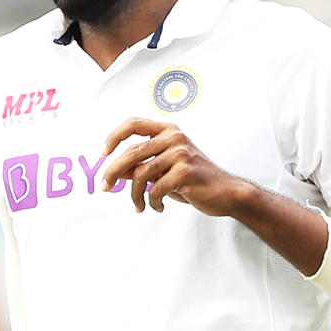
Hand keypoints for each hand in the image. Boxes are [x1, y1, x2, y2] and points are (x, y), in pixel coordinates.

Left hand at [102, 117, 251, 215]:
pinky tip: (157, 207)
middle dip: (112, 171)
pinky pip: (155, 188)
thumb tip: (112, 172)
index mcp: (168, 130)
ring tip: (139, 205)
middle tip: (104, 187)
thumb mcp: (163, 170)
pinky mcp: (185, 171)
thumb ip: (140, 167)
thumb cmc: (193, 181)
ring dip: (134, 194)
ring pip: (140, 174)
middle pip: (131, 152)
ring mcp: (180, 152)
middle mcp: (174, 137)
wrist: (227, 193)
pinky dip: (152, 201)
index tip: (102, 154)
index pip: (133, 124)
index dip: (114, 136)